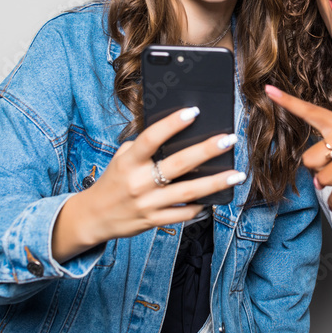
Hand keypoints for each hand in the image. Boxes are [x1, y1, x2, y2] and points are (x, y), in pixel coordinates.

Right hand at [53, 107, 242, 259]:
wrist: (94, 217)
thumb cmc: (113, 181)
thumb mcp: (121, 159)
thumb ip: (142, 147)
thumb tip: (174, 134)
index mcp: (128, 162)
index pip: (151, 139)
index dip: (171, 124)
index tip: (193, 111)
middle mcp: (139, 182)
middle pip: (178, 164)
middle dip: (206, 151)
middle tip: (229, 140)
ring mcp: (147, 203)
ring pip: (188, 192)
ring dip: (215, 183)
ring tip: (237, 174)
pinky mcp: (154, 220)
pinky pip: (183, 213)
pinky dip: (201, 206)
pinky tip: (217, 197)